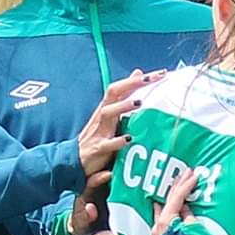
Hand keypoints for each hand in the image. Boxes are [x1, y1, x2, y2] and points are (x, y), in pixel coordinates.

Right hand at [75, 69, 146, 187]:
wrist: (74, 161)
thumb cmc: (98, 137)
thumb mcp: (111, 116)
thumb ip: (125, 96)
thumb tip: (138, 72)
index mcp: (107, 108)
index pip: (121, 87)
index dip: (138, 79)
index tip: (161, 73)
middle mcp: (102, 116)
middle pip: (113, 93)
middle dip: (131, 84)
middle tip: (150, 79)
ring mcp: (98, 131)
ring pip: (107, 113)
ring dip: (122, 106)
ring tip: (139, 102)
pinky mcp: (97, 149)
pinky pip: (106, 144)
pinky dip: (116, 142)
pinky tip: (129, 139)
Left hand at [149, 164, 199, 234]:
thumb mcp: (194, 230)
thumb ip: (189, 216)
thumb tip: (185, 208)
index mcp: (165, 221)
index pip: (176, 197)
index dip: (186, 185)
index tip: (194, 175)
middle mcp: (159, 226)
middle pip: (168, 201)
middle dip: (178, 186)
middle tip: (186, 174)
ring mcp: (159, 234)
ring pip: (164, 209)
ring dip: (172, 196)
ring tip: (179, 184)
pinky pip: (165, 218)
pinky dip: (170, 208)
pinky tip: (173, 204)